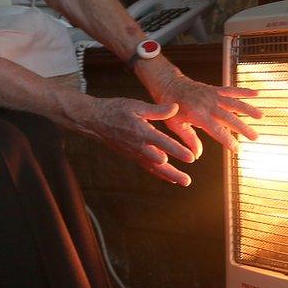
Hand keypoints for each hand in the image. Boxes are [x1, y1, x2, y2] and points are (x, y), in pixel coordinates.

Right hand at [76, 97, 196, 185]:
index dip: (177, 151)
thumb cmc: (116, 109)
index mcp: (142, 132)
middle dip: (174, 172)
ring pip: (154, 168)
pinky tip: (170, 178)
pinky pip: (147, 167)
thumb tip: (175, 108)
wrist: (96, 120)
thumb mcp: (137, 105)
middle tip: (187, 181)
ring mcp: (135, 153)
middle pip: (159, 162)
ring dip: (169, 176)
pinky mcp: (132, 156)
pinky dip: (159, 173)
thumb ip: (158, 110)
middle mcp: (139, 146)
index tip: (191, 158)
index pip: (163, 143)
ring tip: (183, 182)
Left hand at [143, 68, 261, 157]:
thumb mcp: (175, 126)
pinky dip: (244, 91)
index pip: (216, 130)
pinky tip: (258, 93)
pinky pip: (231, 90)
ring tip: (261, 116)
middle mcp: (208, 104)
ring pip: (234, 103)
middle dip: (243, 128)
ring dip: (248, 109)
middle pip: (229, 118)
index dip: (227, 140)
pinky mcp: (215, 90)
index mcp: (197, 115)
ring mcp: (212, 96)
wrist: (169, 85)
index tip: (237, 149)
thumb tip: (197, 155)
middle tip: (255, 137)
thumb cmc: (171, 108)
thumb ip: (188, 139)